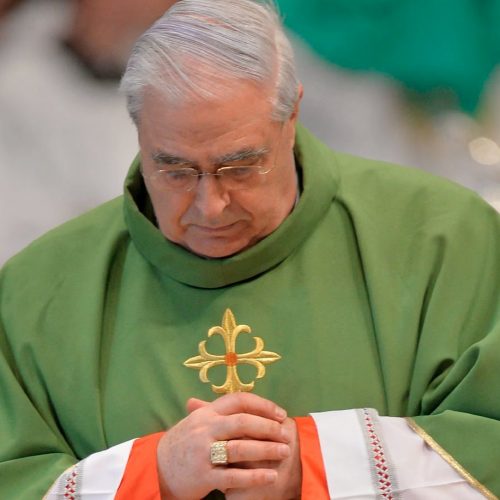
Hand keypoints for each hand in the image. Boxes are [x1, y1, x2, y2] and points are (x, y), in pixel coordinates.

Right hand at [157, 392, 290, 498]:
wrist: (156, 468)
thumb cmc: (182, 443)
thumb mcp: (195, 421)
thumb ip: (217, 410)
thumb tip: (241, 400)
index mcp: (206, 414)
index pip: (238, 401)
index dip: (262, 405)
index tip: (279, 413)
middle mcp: (205, 429)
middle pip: (242, 422)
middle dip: (268, 427)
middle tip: (286, 434)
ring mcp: (203, 453)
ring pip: (240, 448)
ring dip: (266, 450)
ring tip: (284, 452)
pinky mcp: (203, 476)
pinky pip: (233, 477)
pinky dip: (255, 476)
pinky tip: (271, 476)